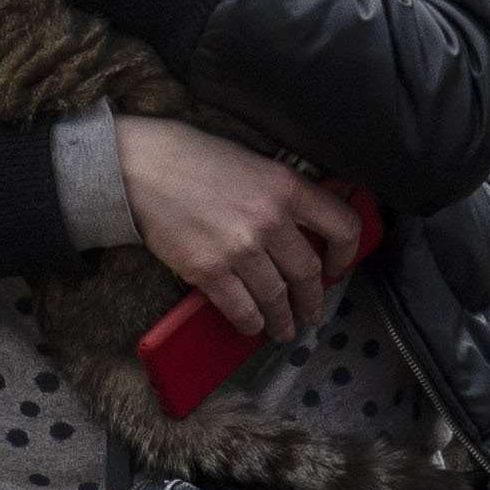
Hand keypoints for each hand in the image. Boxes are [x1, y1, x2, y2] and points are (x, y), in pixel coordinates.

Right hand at [124, 118, 367, 343]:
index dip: (347, 253)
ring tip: (283, 329)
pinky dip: (251, 323)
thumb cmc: (194, 159)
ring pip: (277, 298)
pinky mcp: (209, 270)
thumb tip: (309, 223)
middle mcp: (269, 219)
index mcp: (286, 187)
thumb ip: (283, 192)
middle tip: (312, 312)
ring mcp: (240, 248)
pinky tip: (252, 325)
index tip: (339, 267)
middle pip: (308, 273)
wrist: (142, 167)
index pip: (342, 225)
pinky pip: (242, 309)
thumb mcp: (253, 162)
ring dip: (283, 321)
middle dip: (313, 300)